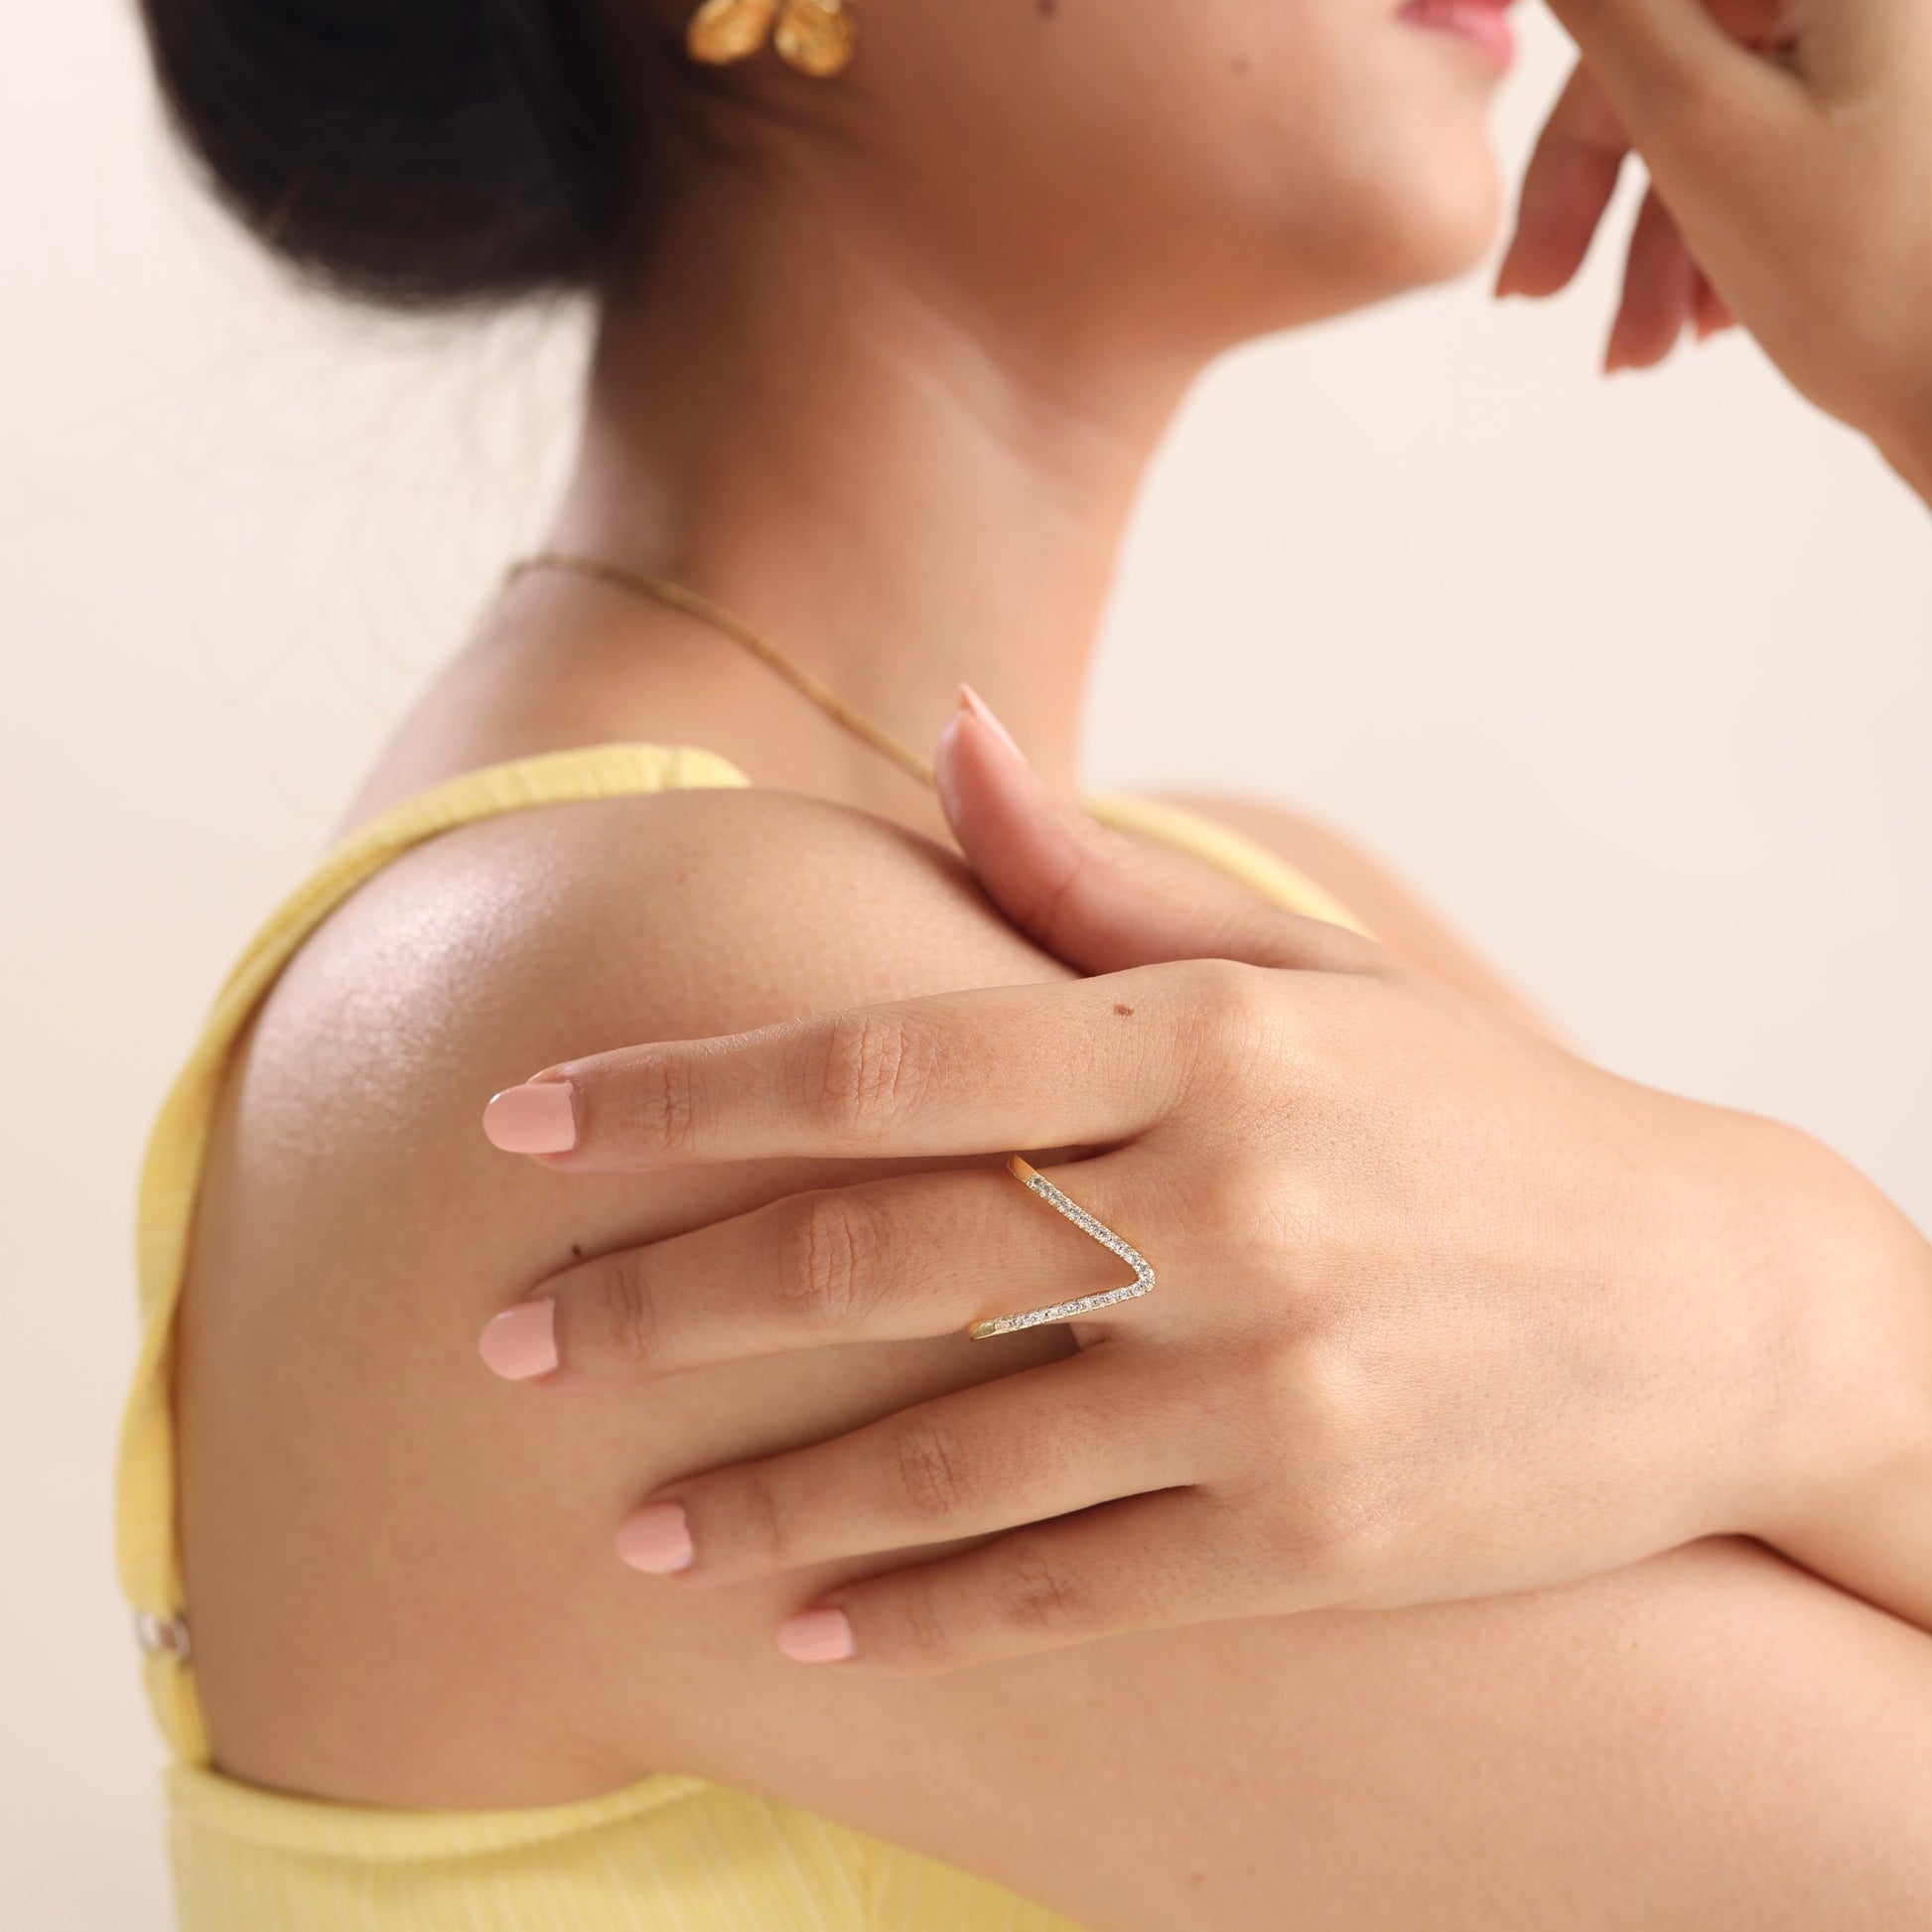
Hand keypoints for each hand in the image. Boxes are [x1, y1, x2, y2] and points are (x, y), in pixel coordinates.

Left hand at [475, 702, 1928, 1670]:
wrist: (1718, 1304)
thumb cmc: (1478, 1113)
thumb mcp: (1308, 968)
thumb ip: (1098, 876)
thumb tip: (943, 735)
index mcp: (1201, 1041)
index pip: (881, 1058)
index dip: (681, 1092)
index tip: (522, 1120)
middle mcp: (1222, 1207)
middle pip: (869, 1256)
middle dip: (661, 1297)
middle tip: (510, 1333)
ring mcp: (1267, 1384)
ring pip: (942, 1451)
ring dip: (758, 1498)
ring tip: (625, 1531)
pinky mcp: (1311, 1536)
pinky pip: (1067, 1584)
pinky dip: (922, 1614)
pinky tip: (808, 1634)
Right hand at [1500, 0, 1931, 493]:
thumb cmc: (1872, 272)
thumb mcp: (1699, 125)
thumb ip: (1612, 10)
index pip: (1643, 6)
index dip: (1572, 106)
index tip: (1511, 191)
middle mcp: (1869, 6)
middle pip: (1677, 53)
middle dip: (1602, 188)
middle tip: (1536, 292)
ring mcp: (1879, 63)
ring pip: (1713, 114)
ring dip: (1650, 236)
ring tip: (1635, 348)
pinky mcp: (1884, 122)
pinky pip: (1764, 147)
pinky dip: (1714, 232)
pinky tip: (1704, 319)